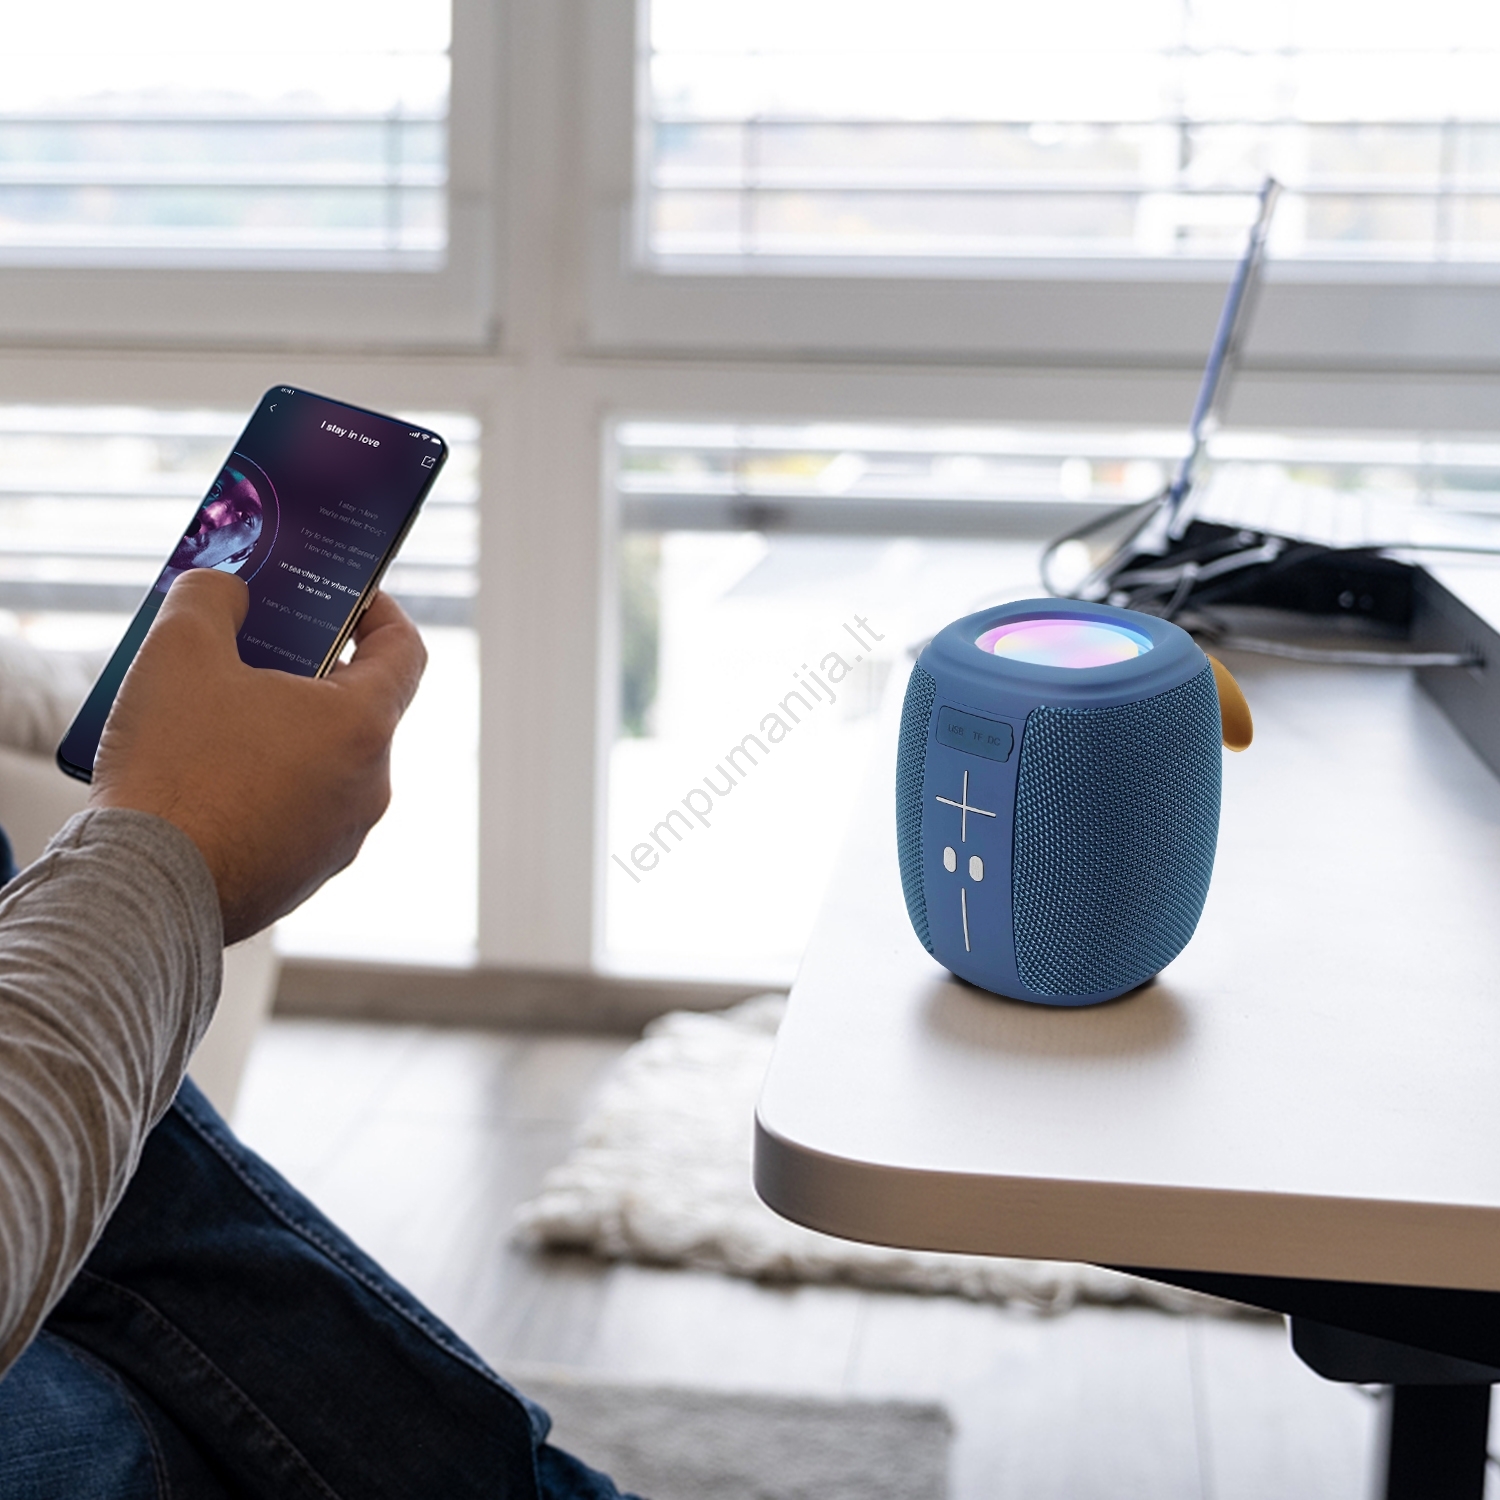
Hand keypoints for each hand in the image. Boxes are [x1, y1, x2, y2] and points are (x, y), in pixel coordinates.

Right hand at [89, 571, 426, 944]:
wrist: (143, 894)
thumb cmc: (172, 771)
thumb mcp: (179, 649)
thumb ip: (211, 597)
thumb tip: (229, 590)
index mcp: (361, 726)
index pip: (404, 651)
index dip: (378, 611)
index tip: (346, 596)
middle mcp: (369, 787)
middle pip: (354, 708)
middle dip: (305, 671)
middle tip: (254, 648)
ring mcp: (339, 839)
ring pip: (321, 764)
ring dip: (278, 731)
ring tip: (213, 713)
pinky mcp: (303, 876)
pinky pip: (293, 813)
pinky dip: (261, 786)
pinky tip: (203, 775)